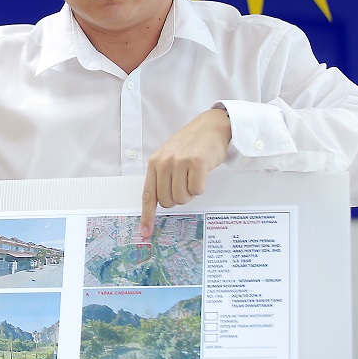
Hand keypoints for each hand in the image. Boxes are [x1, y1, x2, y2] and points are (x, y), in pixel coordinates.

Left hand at [140, 108, 230, 238]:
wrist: (211, 126)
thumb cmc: (191, 144)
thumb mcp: (169, 157)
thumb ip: (162, 177)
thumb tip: (159, 202)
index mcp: (154, 163)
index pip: (148, 195)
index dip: (147, 216)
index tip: (146, 232)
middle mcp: (164, 162)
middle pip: (167, 201)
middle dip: (179, 198)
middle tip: (186, 184)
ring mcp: (179, 162)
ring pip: (182, 198)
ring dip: (191, 192)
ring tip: (194, 176)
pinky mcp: (196, 163)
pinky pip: (197, 190)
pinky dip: (201, 187)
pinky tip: (202, 173)